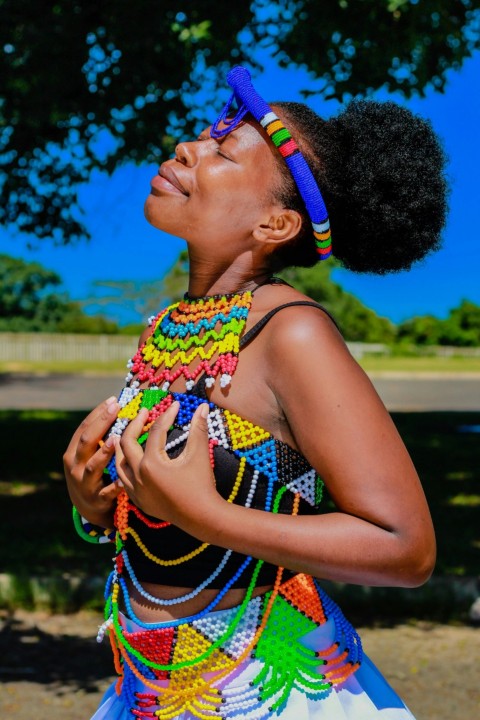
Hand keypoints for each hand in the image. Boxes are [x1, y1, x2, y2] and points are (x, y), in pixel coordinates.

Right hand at [63, 396, 122, 526]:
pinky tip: (123, 479)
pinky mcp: (96, 500)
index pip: (84, 428)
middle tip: (117, 409)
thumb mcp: (89, 456)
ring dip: (104, 453)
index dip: (98, 413)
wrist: (88, 509)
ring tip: (116, 440)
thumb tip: (119, 409)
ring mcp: (84, 483)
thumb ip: (100, 438)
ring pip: (92, 466)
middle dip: (101, 423)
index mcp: (73, 452)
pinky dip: (114, 486)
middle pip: (87, 441)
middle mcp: (75, 466)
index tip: (113, 400)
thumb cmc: (93, 474)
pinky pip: (106, 492)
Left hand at [117, 401, 224, 536]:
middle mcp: (138, 476)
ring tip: (129, 434)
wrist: (202, 517)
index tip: (174, 405)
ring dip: (123, 446)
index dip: (166, 415)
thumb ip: (198, 429)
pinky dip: (125, 467)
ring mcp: (136, 490)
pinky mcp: (139, 500)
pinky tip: (131, 461)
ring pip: (119, 463)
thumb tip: (202, 406)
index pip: (156, 431)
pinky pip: (124, 480)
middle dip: (135, 424)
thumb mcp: (199, 454)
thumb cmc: (201, 485)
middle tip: (144, 413)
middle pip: (128, 443)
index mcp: (152, 463)